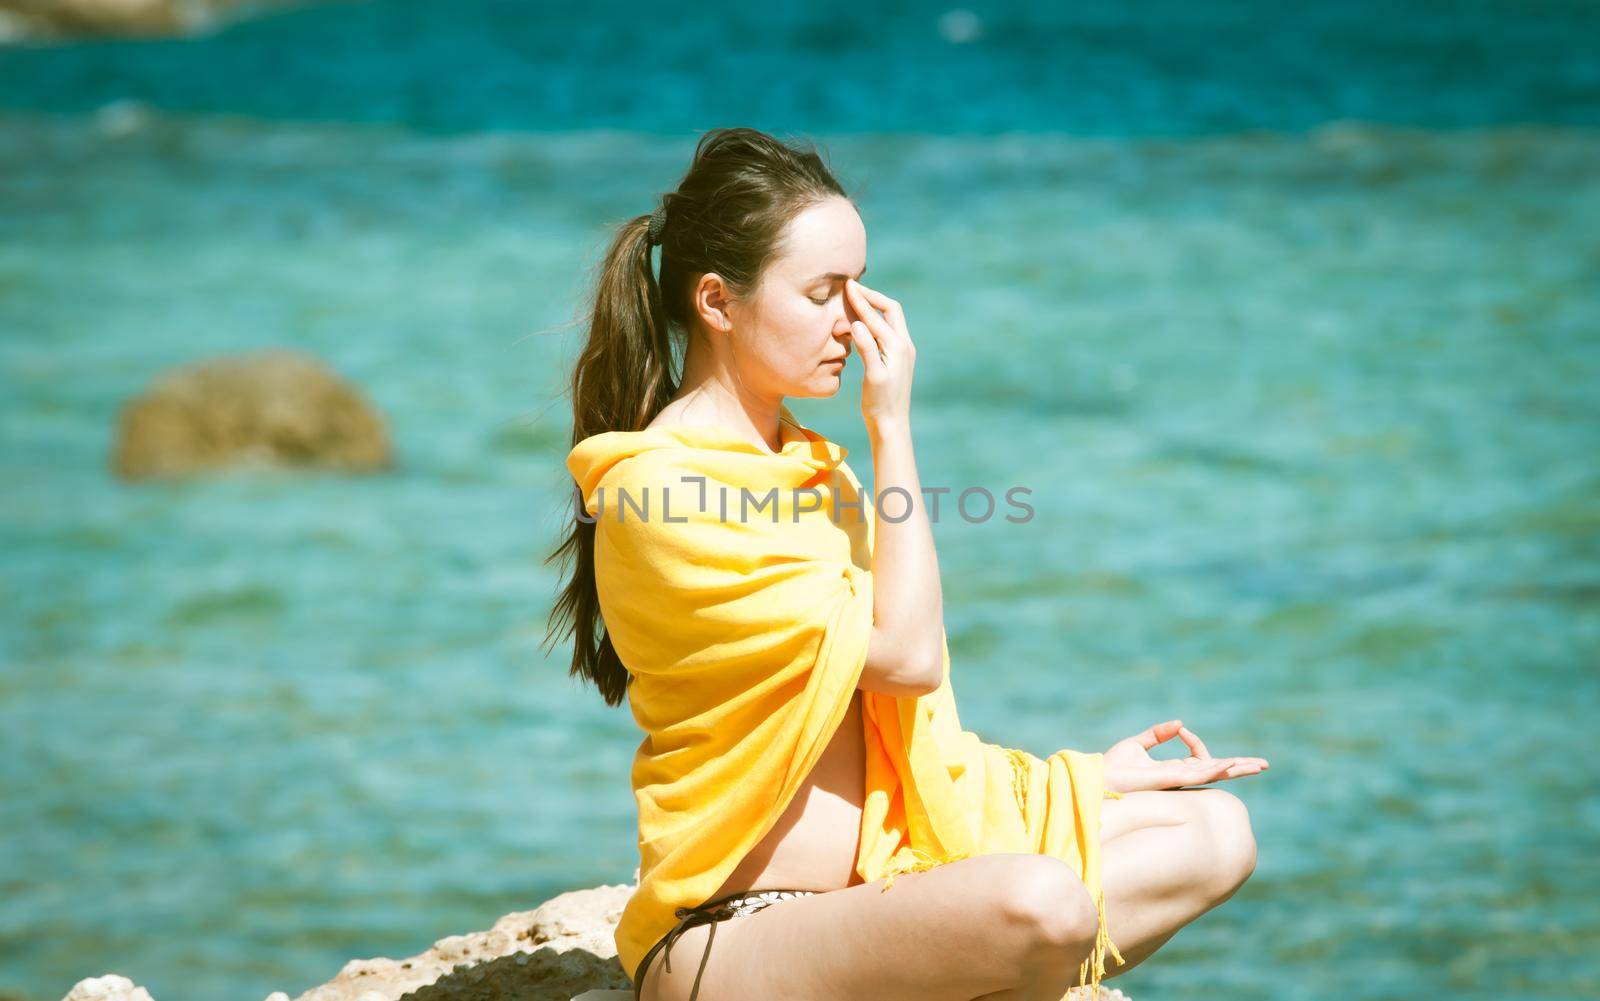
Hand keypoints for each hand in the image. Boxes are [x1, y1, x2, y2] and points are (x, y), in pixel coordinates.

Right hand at [843, 278, 915, 431]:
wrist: (891, 424)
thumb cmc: (880, 403)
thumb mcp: (873, 376)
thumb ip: (867, 348)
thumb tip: (857, 323)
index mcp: (898, 346)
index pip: (878, 315)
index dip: (861, 299)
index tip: (847, 285)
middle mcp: (904, 345)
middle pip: (890, 309)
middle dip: (872, 297)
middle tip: (853, 288)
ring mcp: (902, 351)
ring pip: (889, 320)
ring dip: (873, 308)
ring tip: (855, 300)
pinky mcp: (897, 358)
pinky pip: (886, 331)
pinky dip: (873, 321)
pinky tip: (860, 323)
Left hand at [1102, 719, 1268, 794]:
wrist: (1101, 778)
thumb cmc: (1114, 767)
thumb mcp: (1137, 745)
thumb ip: (1157, 734)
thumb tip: (1179, 724)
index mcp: (1173, 769)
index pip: (1199, 759)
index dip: (1197, 744)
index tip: (1182, 730)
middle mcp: (1180, 777)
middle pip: (1217, 771)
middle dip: (1240, 767)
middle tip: (1263, 765)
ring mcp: (1179, 780)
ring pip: (1215, 774)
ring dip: (1238, 769)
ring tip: (1259, 766)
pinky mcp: (1173, 780)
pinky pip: (1199, 775)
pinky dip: (1216, 769)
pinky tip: (1232, 765)